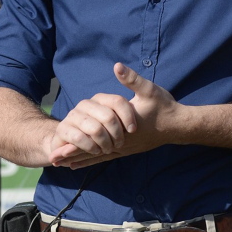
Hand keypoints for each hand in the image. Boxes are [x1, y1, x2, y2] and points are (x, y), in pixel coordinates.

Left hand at [49, 63, 180, 168]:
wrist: (178, 126)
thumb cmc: (163, 107)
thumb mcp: (149, 90)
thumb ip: (131, 79)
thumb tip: (117, 66)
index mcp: (121, 127)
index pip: (93, 137)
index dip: (75, 142)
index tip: (57, 147)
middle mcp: (121, 141)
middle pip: (91, 150)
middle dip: (71, 154)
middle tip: (53, 160)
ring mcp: (124, 147)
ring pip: (97, 156)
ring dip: (79, 159)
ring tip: (61, 165)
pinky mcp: (128, 150)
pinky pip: (106, 158)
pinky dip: (92, 161)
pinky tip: (81, 164)